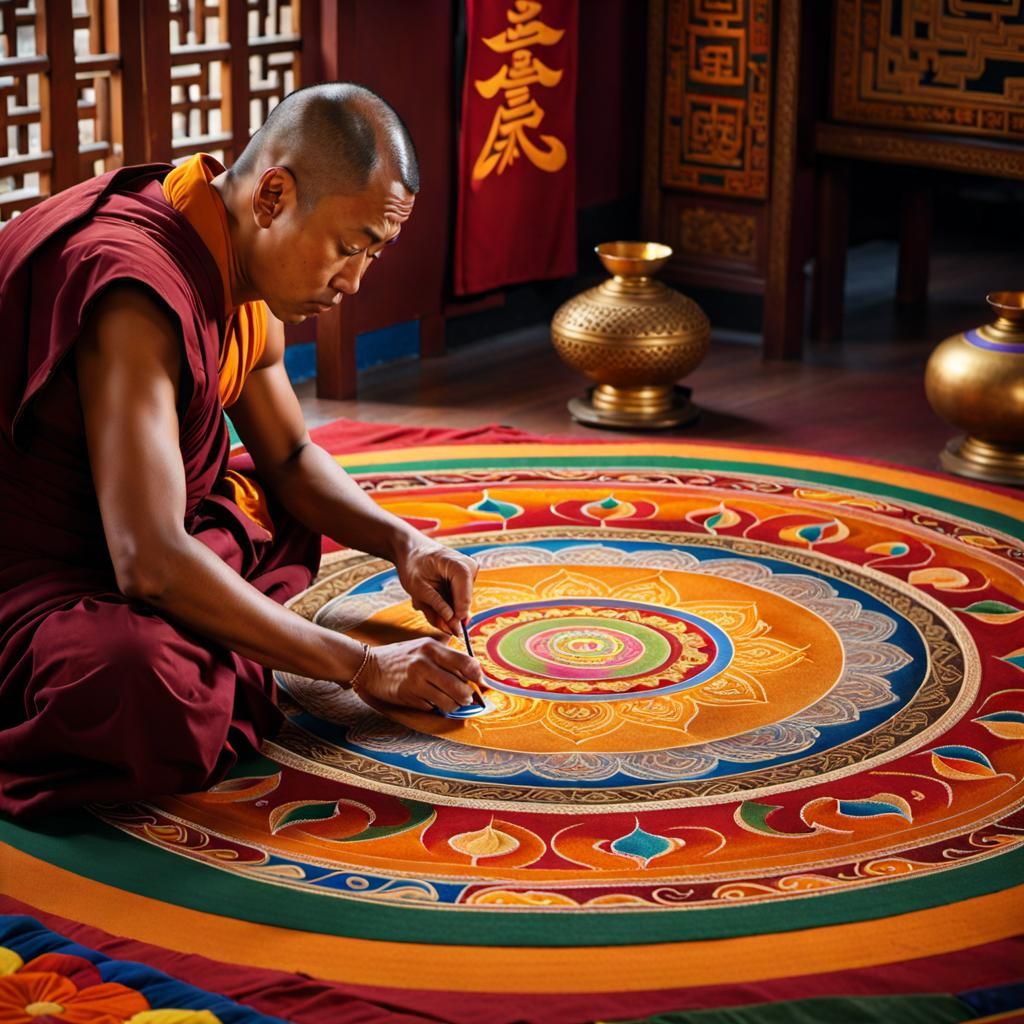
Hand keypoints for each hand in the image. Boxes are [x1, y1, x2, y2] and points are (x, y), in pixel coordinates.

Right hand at [356, 637, 482, 711]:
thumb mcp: (423, 646)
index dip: (478, 676)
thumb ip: (446, 655)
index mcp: (432, 648)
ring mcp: (416, 680)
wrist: (369, 666)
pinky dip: (436, 707)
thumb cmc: (401, 656)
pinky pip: (432, 707)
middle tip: (467, 698)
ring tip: (451, 702)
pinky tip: (432, 701)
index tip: (481, 683)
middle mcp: (425, 663)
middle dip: (468, 696)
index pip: (465, 663)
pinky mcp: (408, 695)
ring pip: (448, 701)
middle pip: (460, 686)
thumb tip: (473, 669)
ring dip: (454, 705)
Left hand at [394, 539, 478, 635]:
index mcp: (460, 566)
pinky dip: (444, 603)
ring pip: (460, 603)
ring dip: (442, 608)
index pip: (464, 600)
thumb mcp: (418, 587)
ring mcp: (471, 573)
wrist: (412, 549)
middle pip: (463, 603)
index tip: (445, 629)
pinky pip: (458, 599)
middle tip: (426, 610)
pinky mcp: (468, 579)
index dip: (455, 618)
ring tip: (424, 600)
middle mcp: (470, 568)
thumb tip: (452, 625)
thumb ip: (436, 606)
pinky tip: (431, 596)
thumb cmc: (412, 564)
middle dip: (446, 613)